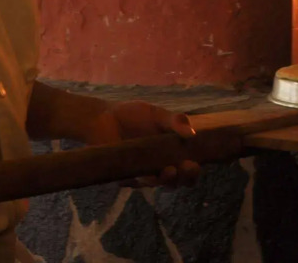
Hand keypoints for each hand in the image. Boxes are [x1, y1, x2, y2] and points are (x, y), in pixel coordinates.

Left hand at [83, 101, 199, 187]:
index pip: (188, 170)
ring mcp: (143, 173)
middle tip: (185, 168)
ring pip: (158, 184)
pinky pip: (136, 182)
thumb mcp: (157, 114)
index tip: (194, 163)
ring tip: (168, 170)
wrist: (103, 118)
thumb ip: (175, 122)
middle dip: (184, 178)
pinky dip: (141, 178)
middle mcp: (160, 167)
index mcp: (172, 153)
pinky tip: (143, 173)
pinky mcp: (126, 176)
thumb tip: (193, 133)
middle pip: (177, 182)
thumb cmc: (133, 115)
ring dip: (166, 180)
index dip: (193, 171)